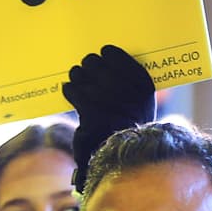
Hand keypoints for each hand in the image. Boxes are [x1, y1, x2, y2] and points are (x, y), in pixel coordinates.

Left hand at [62, 45, 155, 189]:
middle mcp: (126, 89)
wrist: (123, 156)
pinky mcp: (90, 112)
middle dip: (87, 67)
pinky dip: (69, 91)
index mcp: (142, 84)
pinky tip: (72, 95)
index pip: (113, 54)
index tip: (101, 59)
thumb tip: (103, 57)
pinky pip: (72, 90)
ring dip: (76, 78)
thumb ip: (127, 80)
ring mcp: (108, 99)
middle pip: (93, 62)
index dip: (103, 55)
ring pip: (79, 74)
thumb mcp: (139, 103)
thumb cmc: (128, 126)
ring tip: (79, 85)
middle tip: (85, 73)